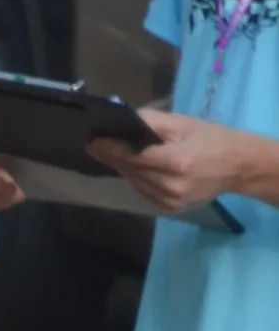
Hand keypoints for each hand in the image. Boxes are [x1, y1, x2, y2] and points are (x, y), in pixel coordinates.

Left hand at [93, 108, 257, 215]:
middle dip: (113, 157)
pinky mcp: (169, 210)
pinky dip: (139, 180)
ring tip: (115, 155)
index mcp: (176, 162)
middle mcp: (170, 185)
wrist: (238, 166)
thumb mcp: (184, 124)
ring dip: (125, 169)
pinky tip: (139, 170)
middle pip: (131, 170)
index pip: (133, 156)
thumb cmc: (212, 139)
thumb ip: (153, 122)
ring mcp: (169, 201)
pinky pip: (144, 193)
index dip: (111, 149)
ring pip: (135, 183)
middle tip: (97, 146)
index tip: (92, 142)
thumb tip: (124, 120)